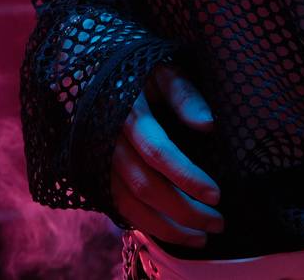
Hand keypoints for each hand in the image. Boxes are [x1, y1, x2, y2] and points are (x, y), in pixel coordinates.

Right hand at [110, 64, 223, 248]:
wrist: (85, 66)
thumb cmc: (133, 67)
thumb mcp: (160, 68)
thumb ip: (184, 94)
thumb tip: (209, 124)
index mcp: (126, 111)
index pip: (157, 151)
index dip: (186, 176)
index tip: (217, 195)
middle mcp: (108, 140)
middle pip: (145, 185)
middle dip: (184, 210)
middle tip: (218, 223)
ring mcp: (98, 159)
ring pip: (130, 203)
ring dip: (166, 227)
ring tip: (201, 238)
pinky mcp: (95, 171)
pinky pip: (117, 205)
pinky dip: (143, 223)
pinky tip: (170, 231)